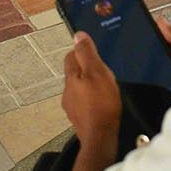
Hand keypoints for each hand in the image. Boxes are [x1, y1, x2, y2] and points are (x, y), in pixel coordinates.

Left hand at [62, 33, 121, 148]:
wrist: (100, 136)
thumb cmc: (101, 104)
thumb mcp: (97, 72)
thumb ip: (87, 53)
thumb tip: (78, 35)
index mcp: (71, 77)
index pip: (71, 56)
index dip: (82, 50)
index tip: (92, 50)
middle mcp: (68, 91)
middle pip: (74, 72)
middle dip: (86, 68)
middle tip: (101, 67)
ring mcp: (72, 105)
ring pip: (78, 88)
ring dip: (88, 84)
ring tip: (103, 85)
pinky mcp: (79, 117)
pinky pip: (83, 102)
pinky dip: (91, 99)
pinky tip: (101, 102)